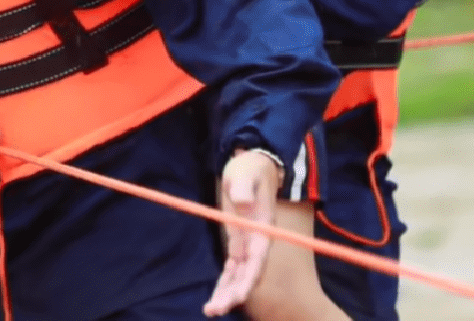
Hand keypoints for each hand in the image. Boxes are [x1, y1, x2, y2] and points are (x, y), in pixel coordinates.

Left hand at [204, 148, 282, 315]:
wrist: (252, 167)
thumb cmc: (250, 169)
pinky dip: (224, 283)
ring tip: (211, 310)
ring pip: (239, 276)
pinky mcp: (238, 244)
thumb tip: (242, 202)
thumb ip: (244, 186)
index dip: (249, 278)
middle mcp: (257, 242)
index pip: (257, 260)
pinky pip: (232, 269)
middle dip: (235, 293)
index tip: (240, 294)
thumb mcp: (245, 173)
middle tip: (216, 309)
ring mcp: (248, 245)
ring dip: (227, 293)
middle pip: (248, 274)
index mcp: (262, 229)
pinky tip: (214, 300)